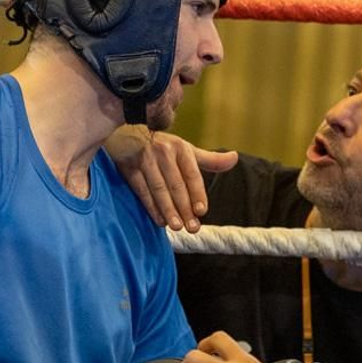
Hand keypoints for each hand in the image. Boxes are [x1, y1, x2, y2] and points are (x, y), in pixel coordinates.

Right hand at [106, 129, 237, 231]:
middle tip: (192, 228)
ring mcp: (144, 159)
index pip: (192, 174)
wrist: (127, 134)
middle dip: (185, 208)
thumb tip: (235, 158)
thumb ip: (210, 159)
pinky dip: (151, 207)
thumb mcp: (186, 150)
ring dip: (168, 210)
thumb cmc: (162, 147)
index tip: (202, 211)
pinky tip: (160, 221)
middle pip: (176, 185)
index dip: (197, 193)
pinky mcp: (128, 168)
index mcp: (180, 148)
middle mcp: (163, 152)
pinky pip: (141, 190)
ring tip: (177, 227)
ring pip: (159, 189)